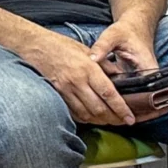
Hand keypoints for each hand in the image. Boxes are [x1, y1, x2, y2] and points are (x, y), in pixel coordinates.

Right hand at [12, 28, 134, 125]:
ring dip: (99, 120)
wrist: (37, 46)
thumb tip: (121, 79)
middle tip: (122, 122)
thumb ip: (105, 66)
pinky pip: (73, 111)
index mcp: (88, 68)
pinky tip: (91, 117)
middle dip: (113, 118)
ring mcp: (65, 89)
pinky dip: (84, 118)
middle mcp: (77, 81)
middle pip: (99, 108)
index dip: (121, 109)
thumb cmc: (62, 46)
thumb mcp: (88, 51)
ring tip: (109, 121)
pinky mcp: (57, 93)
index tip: (130, 118)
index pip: (109, 94)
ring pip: (86, 113)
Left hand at [89, 18, 162, 122]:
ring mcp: (142, 81)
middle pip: (143, 102)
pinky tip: (111, 112)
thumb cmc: (125, 32)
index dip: (136, 106)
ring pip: (138, 101)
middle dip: (131, 113)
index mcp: (147, 67)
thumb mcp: (113, 35)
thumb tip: (91, 58)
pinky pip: (131, 96)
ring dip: (127, 111)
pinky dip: (122, 104)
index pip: (147, 92)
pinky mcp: (135, 82)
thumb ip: (102, 46)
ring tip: (112, 122)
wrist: (135, 28)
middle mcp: (148, 77)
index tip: (125, 116)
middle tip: (115, 124)